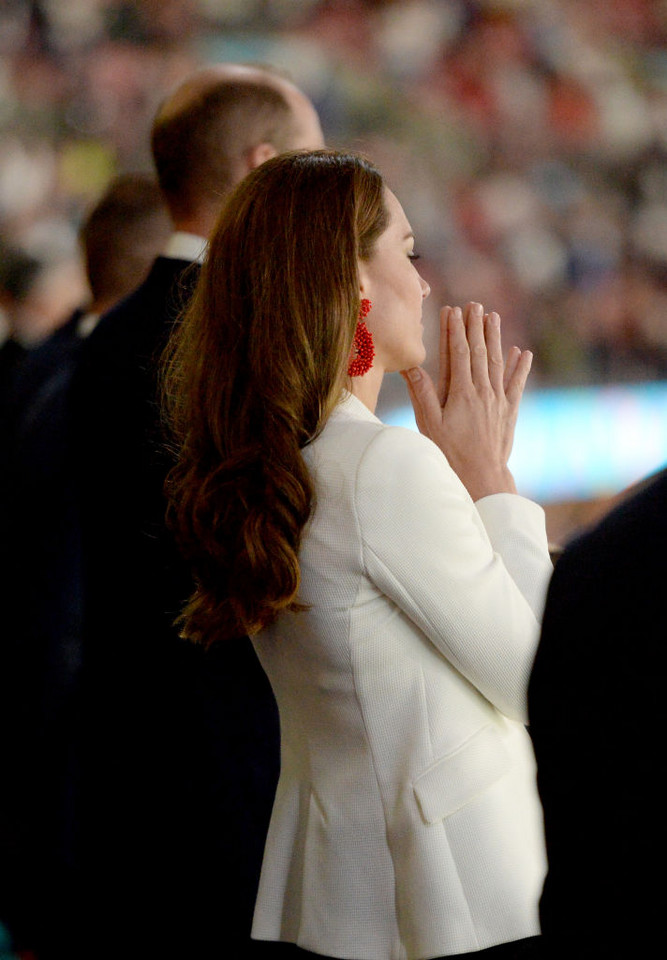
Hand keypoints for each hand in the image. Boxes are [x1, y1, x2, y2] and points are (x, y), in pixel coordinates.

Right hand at [401, 302, 532, 500]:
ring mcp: (498, 400)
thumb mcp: (429, 424)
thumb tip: (410, 366)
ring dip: (495, 338)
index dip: (454, 330)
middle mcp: (482, 391)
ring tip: (494, 317)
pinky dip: (519, 367)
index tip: (452, 310)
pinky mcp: (509, 411)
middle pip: (479, 352)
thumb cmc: (451, 452)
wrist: (482, 476)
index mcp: (461, 392)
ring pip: (497, 362)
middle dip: (475, 326)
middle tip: (475, 305)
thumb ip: (421, 393)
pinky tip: (522, 352)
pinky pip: (516, 384)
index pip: (457, 353)